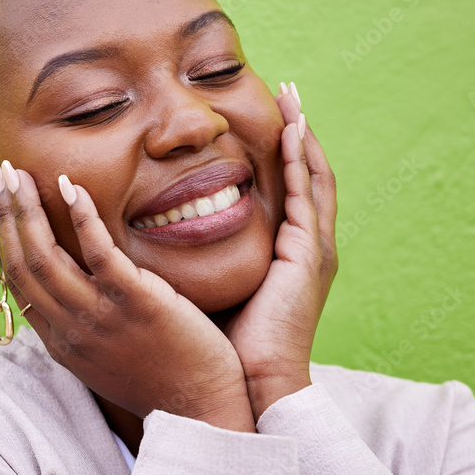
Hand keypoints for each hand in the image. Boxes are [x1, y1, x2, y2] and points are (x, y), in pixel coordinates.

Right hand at [0, 161, 254, 431]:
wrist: (201, 413)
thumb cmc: (160, 380)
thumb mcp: (104, 357)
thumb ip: (80, 323)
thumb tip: (66, 291)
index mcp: (60, 341)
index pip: (16, 280)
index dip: (3, 235)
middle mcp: (70, 329)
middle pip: (22, 262)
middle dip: (5, 212)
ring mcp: (100, 316)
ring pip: (47, 256)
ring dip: (29, 208)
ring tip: (19, 171)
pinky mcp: (137, 302)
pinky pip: (98, 252)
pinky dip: (81, 216)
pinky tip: (71, 186)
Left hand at [222, 83, 338, 420]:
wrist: (252, 384)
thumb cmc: (227, 344)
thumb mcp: (215, 287)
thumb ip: (201, 256)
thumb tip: (160, 234)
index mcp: (287, 254)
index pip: (288, 190)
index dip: (280, 152)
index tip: (266, 116)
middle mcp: (307, 246)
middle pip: (308, 174)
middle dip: (298, 132)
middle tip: (287, 91)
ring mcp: (313, 249)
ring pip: (314, 176)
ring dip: (304, 134)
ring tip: (292, 96)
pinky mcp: (309, 255)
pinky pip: (307, 196)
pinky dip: (301, 160)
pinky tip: (291, 130)